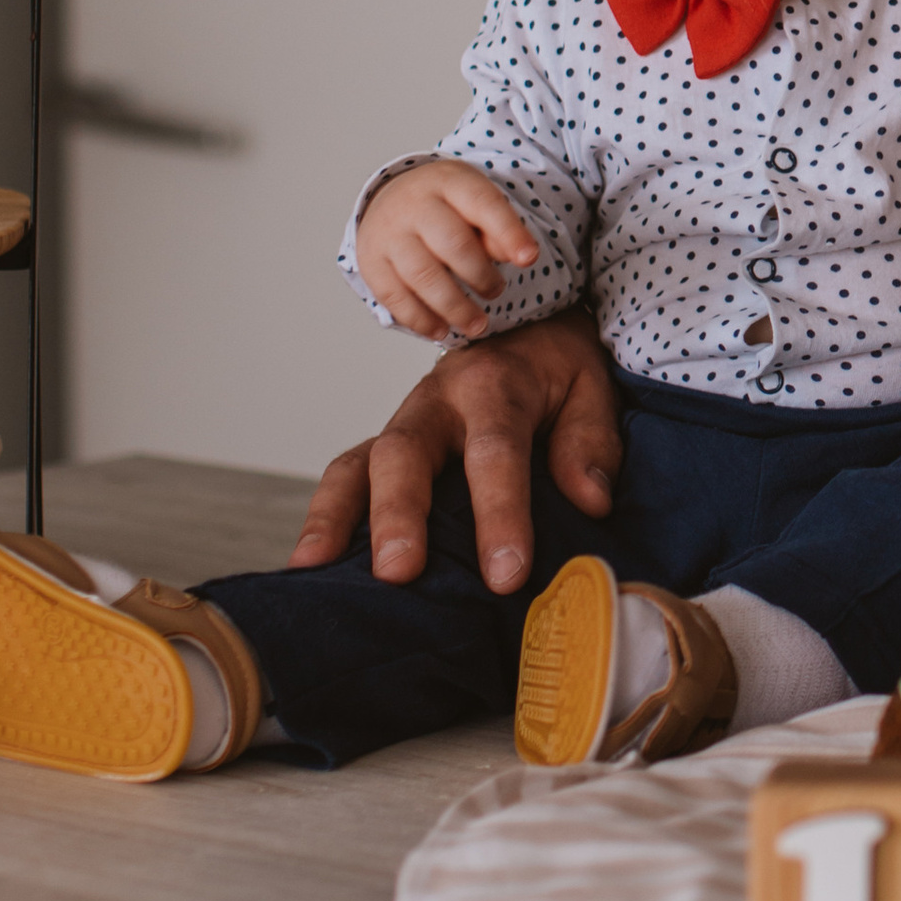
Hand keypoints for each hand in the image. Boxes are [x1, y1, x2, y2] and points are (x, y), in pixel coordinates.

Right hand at [287, 306, 620, 589]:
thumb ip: (590, 443)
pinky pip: (345, 475)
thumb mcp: (592, 390)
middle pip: (406, 452)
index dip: (500, 513)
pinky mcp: (383, 444)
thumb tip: (589, 501)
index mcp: (496, 384)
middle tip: (401, 572)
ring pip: (359, 463)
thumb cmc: (559, 371)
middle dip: (400, 513)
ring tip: (316, 571)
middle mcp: (438, 399)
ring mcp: (403, 421)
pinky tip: (308, 566)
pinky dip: (324, 517)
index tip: (506, 574)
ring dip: (336, 516)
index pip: (494, 452)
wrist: (529, 326)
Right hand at [354, 159, 538, 339]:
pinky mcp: (371, 262)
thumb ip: (497, 229)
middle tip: (497, 292)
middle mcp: (414, 204)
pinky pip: (394, 296)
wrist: (392, 197)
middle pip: (453, 244)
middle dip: (481, 275)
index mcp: (449, 181)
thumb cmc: (448, 206)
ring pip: (423, 275)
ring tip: (478, 325)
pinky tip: (442, 330)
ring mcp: (388, 233)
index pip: (483, 204)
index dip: (509, 233)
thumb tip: (519, 256)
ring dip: (455, 307)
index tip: (530, 259)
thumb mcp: (476, 203)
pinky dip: (421, 319)